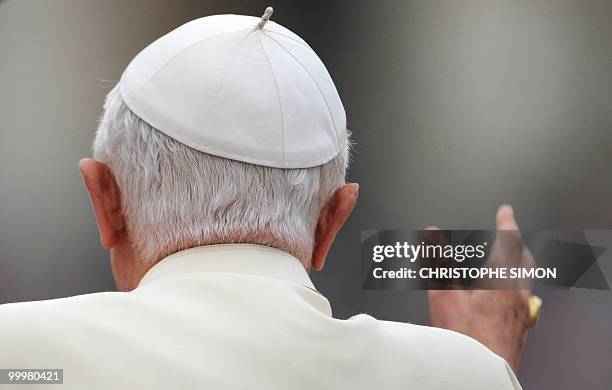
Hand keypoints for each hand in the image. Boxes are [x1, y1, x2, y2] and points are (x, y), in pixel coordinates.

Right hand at [427, 205, 532, 371]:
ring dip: (520, 265)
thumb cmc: (465, 340)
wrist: (480, 374)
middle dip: (517, 243)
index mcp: (500, 281)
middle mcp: (517, 295)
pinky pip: (525, 300)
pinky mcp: (520, 330)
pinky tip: (508, 298)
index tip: (506, 212)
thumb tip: (431, 232)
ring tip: (512, 261)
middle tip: (511, 233)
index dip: (507, 224)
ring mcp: (522, 314)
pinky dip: (518, 287)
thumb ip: (436, 260)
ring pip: (527, 281)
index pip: (509, 243)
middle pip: (525, 261)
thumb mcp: (442, 295)